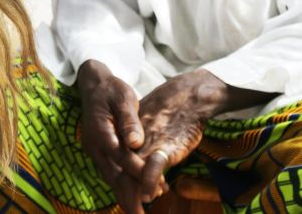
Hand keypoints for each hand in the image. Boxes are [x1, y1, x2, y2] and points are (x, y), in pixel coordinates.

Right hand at [76, 60, 154, 212]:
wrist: (94, 85)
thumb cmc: (112, 90)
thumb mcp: (124, 98)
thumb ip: (129, 120)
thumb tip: (135, 141)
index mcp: (99, 129)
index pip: (120, 154)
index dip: (136, 169)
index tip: (154, 181)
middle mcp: (94, 144)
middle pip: (112, 173)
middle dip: (127, 193)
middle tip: (141, 211)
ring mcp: (95, 149)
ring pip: (111, 176)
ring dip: (126, 192)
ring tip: (141, 208)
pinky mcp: (100, 152)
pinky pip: (112, 171)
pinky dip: (124, 183)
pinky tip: (138, 191)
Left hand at [132, 71, 213, 205]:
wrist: (184, 99)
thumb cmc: (165, 115)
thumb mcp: (148, 131)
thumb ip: (142, 148)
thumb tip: (143, 170)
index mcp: (126, 142)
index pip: (117, 169)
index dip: (120, 188)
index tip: (126, 203)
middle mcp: (132, 145)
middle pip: (122, 175)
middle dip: (125, 197)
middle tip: (131, 212)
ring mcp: (146, 146)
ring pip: (133, 173)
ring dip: (132, 195)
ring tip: (135, 211)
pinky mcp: (163, 146)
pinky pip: (153, 166)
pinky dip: (149, 181)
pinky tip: (148, 194)